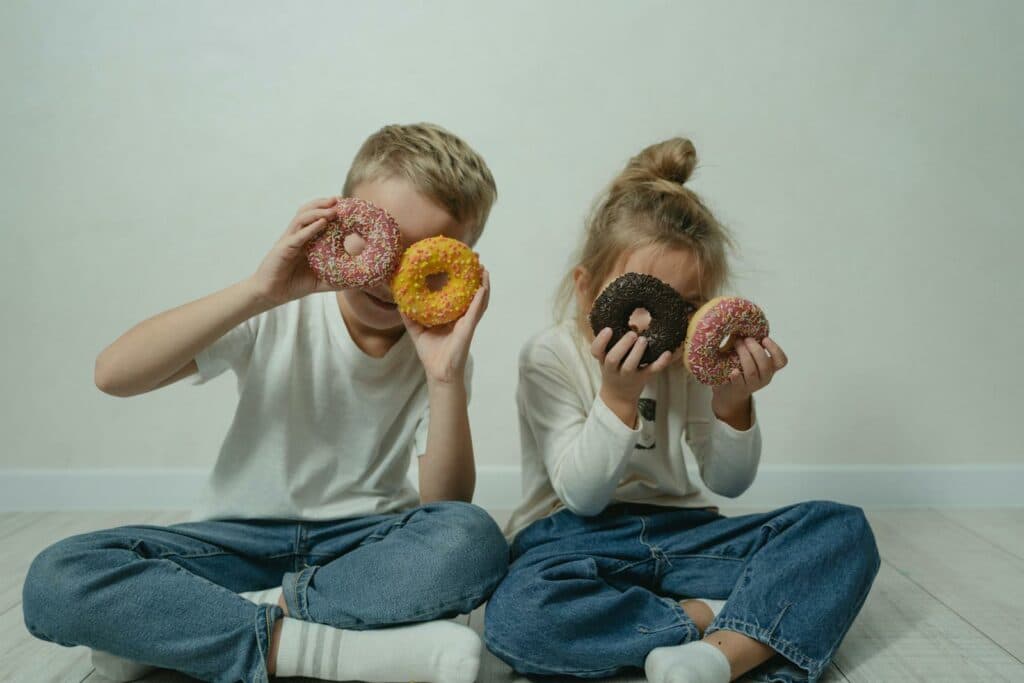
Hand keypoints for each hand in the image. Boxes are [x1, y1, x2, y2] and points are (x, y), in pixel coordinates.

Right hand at [249, 197, 340, 305]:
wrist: (271, 294)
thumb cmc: (293, 285)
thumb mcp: (320, 281)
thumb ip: (336, 279)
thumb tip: (356, 281)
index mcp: (304, 240)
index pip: (316, 218)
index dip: (328, 209)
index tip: (345, 205)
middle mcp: (296, 236)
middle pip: (307, 212)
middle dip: (323, 203)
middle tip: (339, 199)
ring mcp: (289, 240)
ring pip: (302, 218)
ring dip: (318, 212)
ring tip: (333, 209)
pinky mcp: (283, 249)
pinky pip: (298, 236)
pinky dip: (310, 228)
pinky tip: (322, 223)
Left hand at [402, 268, 489, 384]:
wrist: (438, 373)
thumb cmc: (431, 353)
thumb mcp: (417, 330)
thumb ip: (410, 315)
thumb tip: (400, 301)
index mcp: (452, 315)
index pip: (458, 292)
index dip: (460, 277)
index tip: (459, 260)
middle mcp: (462, 316)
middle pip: (472, 292)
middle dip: (476, 275)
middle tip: (477, 258)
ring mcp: (467, 322)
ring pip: (479, 299)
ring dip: (483, 284)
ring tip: (484, 269)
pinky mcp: (468, 329)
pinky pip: (475, 312)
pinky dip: (480, 300)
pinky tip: (481, 288)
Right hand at [592, 328, 672, 425]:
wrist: (618, 396)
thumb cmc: (614, 370)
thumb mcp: (608, 357)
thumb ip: (616, 343)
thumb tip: (635, 325)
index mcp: (603, 360)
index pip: (596, 351)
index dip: (601, 340)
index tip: (609, 329)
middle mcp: (613, 369)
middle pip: (613, 359)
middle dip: (622, 346)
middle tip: (632, 334)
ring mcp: (628, 375)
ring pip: (630, 366)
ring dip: (637, 352)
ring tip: (643, 339)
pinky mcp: (643, 378)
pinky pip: (652, 371)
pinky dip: (660, 363)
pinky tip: (667, 353)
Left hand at [711, 336, 788, 415]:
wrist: (728, 392)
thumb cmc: (739, 368)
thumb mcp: (749, 356)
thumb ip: (751, 345)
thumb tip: (744, 324)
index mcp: (770, 368)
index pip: (782, 361)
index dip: (775, 350)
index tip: (765, 339)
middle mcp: (764, 377)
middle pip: (765, 365)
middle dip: (755, 349)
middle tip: (745, 338)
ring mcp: (752, 385)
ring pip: (752, 372)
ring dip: (744, 356)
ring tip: (736, 344)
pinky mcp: (739, 389)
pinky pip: (740, 382)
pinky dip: (737, 375)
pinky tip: (733, 370)